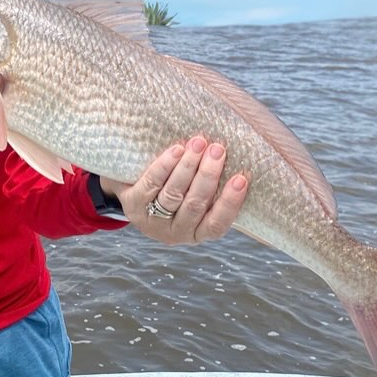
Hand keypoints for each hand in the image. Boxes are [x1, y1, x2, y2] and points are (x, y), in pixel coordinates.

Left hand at [100, 136, 247, 244]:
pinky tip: (177, 150)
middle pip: (195, 204)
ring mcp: (152, 221)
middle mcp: (176, 232)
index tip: (242, 178)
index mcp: (198, 233)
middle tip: (218, 150)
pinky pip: (151, 184)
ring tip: (199, 143)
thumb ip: (215, 185)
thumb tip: (243, 155)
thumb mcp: (196, 195)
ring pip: (174, 194)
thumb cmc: (178, 189)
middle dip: (208, 176)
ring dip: (188, 167)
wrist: (135, 188)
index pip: (217, 224)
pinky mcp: (133, 205)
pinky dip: (165, 166)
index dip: (230, 203)